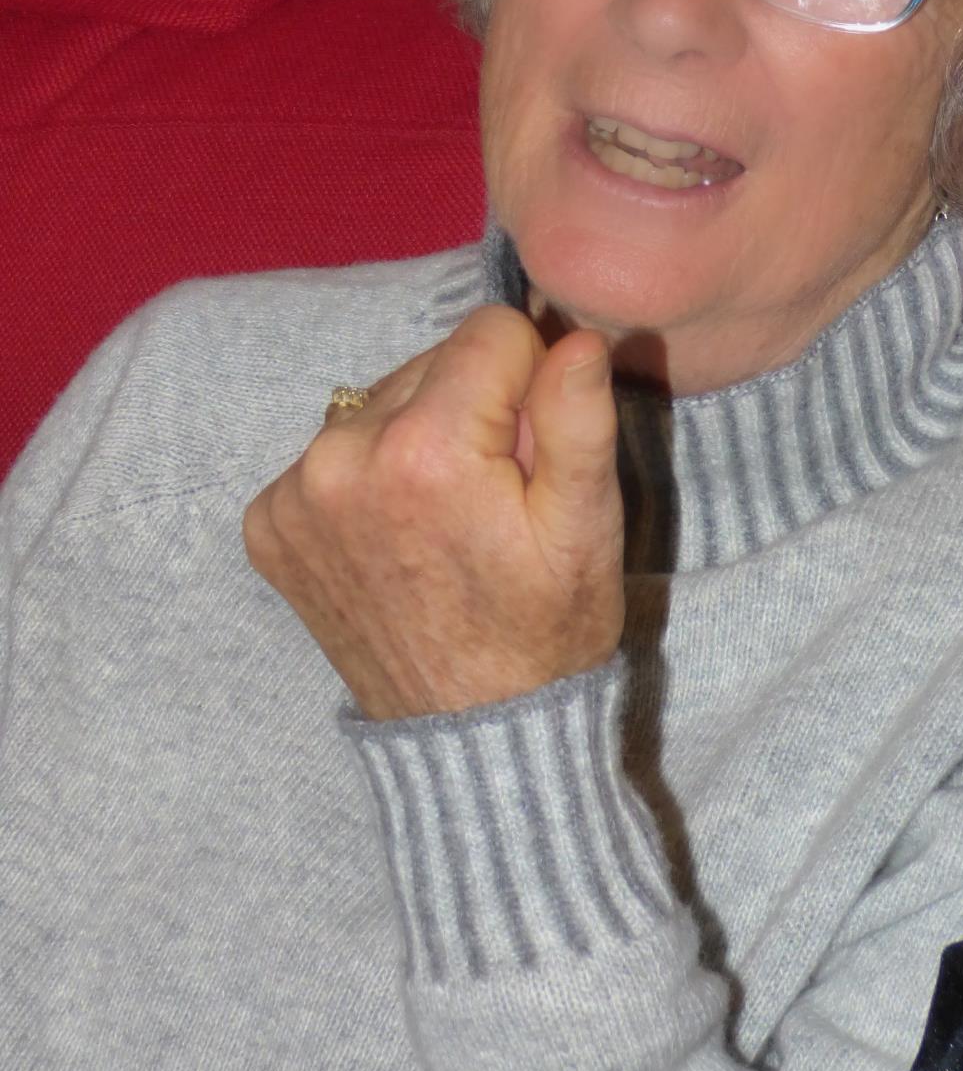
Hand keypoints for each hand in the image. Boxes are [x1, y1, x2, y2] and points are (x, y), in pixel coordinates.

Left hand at [242, 307, 623, 718]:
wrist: (471, 739)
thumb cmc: (544, 633)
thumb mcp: (587, 527)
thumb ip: (577, 417)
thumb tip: (573, 336)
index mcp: (427, 448)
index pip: (490, 331)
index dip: (530, 377)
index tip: (533, 448)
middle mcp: (341, 457)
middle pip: (430, 361)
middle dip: (471, 406)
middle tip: (493, 493)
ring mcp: (293, 495)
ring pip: (379, 402)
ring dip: (416, 436)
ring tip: (444, 517)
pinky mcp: (266, 523)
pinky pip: (332, 452)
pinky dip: (366, 477)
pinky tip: (396, 535)